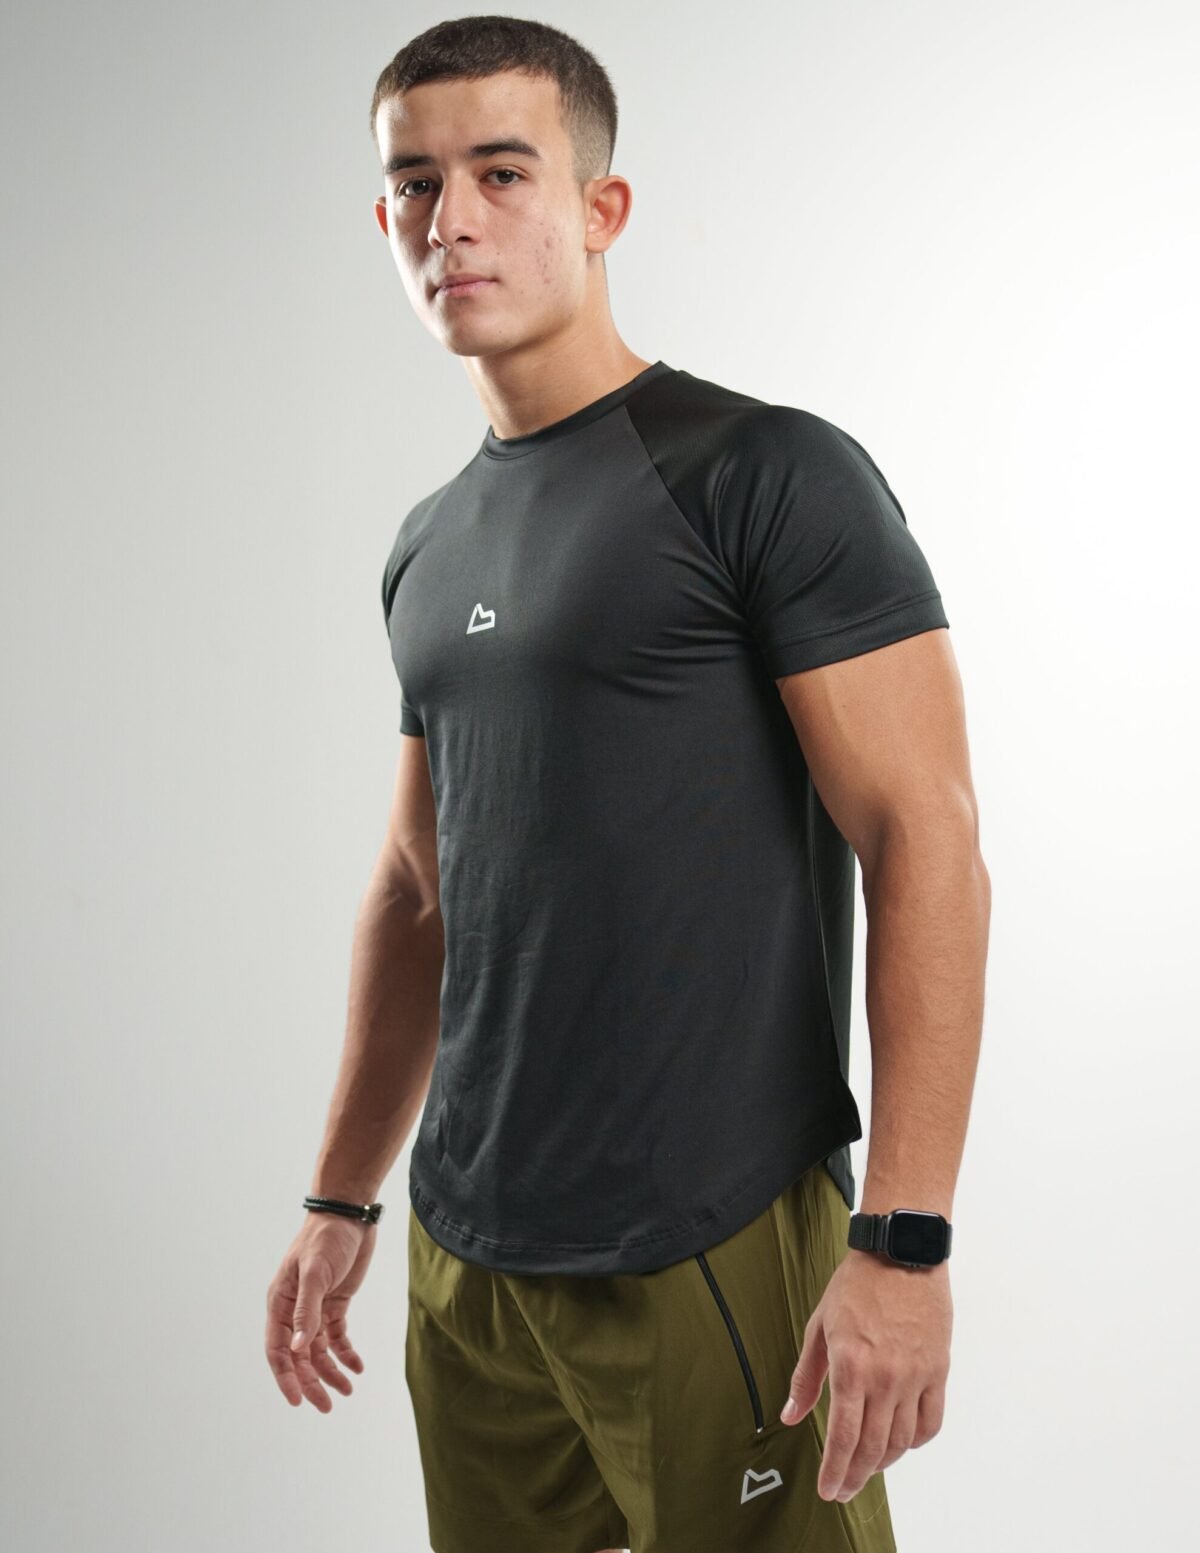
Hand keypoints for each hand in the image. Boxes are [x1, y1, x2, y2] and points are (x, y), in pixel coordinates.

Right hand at [264, 1213, 377, 1410]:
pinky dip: (346, 1352)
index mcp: (280, 1303)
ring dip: (331, 1371)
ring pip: (319, 1350)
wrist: (350, 1214)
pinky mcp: (335, 1302)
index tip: (298, 1401)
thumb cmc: (326, 1238)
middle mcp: (294, 1309)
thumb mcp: (315, 1273)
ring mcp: (315, 1307)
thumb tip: (297, 1348)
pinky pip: (337, 1336)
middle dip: (312, 1381)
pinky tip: (357, 1366)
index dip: (285, 1377)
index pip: (277, 1349)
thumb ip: (307, 1310)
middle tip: (327, 1406)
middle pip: (299, 1356)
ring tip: (348, 1390)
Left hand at [778, 1250, 951, 1501]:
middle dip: (855, 1476)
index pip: (844, 1437)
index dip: (834, 1471)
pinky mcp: (937, 1371)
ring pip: (902, 1441)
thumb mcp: (820, 1327)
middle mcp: (885, 1378)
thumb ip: (806, 1377)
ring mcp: (915, 1376)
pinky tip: (901, 1442)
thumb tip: (790, 1414)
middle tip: (843, 1489)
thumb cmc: (857, 1285)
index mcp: (851, 1366)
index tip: (828, 1490)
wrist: (901, 1254)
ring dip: (884, 1463)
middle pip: (872, 1447)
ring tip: (868, 1467)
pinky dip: (915, 1441)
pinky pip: (931, 1422)